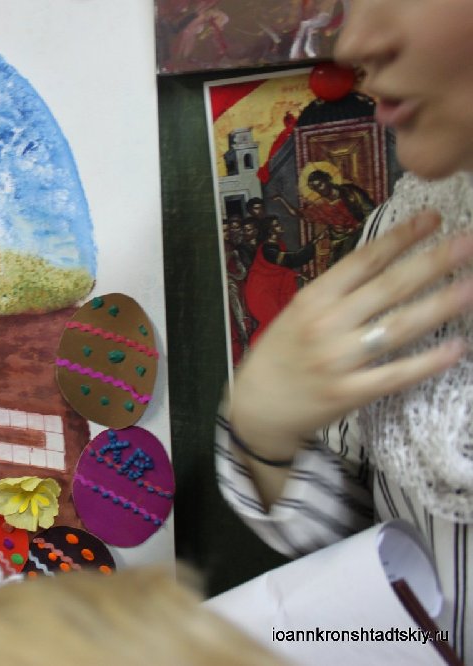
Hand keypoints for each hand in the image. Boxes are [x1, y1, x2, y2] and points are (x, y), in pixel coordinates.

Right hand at [230, 211, 472, 457]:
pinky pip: (395, 375)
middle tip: (469, 242)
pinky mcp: (348, 393)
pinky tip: (457, 349)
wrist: (255, 407)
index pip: (363, 261)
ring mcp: (338, 360)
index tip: (433, 219)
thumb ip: (335, 293)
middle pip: (388, 288)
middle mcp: (326, 325)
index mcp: (312, 299)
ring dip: (439, 306)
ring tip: (471, 287)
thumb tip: (385, 264)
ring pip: (397, 328)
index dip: (400, 238)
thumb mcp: (296, 314)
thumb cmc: (278, 356)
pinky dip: (427, 362)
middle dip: (433, 262)